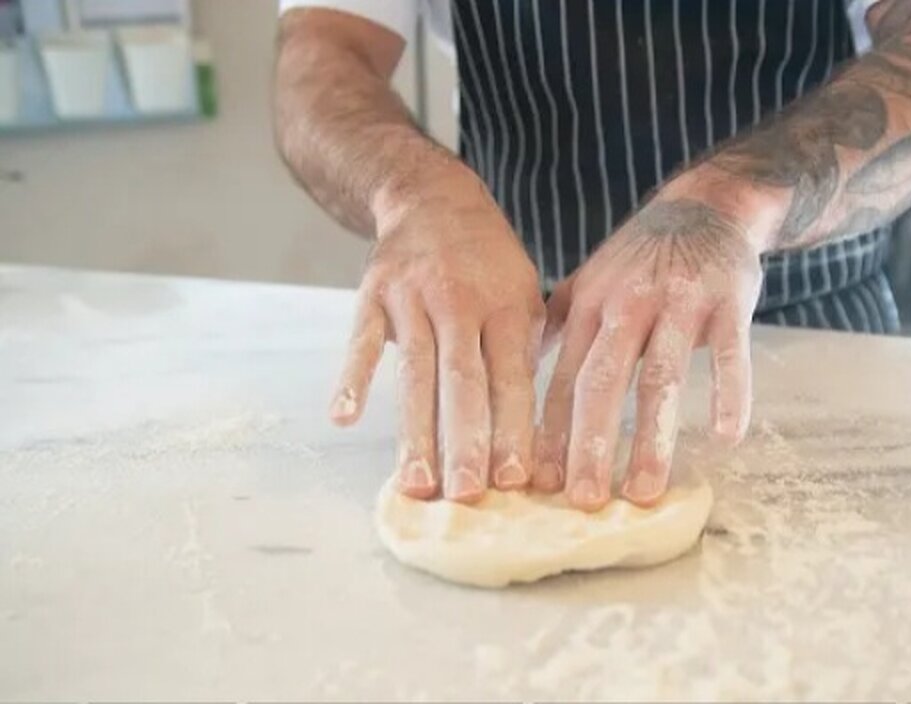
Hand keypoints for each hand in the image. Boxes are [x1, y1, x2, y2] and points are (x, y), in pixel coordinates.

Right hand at [329, 166, 544, 502]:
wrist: (433, 197)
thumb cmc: (487, 261)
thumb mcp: (525, 292)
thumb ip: (526, 350)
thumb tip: (539, 421)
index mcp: (506, 307)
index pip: (511, 378)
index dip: (513, 428)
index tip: (515, 478)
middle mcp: (461, 302)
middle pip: (463, 381)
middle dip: (466, 441)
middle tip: (467, 495)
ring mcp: (413, 298)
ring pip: (415, 372)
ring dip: (415, 431)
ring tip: (417, 483)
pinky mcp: (372, 294)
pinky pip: (360, 340)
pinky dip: (351, 378)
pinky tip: (345, 417)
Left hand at [533, 170, 775, 510]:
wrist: (707, 206)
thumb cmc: (642, 257)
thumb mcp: (590, 282)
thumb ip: (557, 330)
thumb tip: (514, 382)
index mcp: (591, 307)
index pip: (562, 379)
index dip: (549, 432)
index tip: (539, 484)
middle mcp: (628, 305)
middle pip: (602, 383)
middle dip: (589, 444)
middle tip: (583, 500)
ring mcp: (679, 303)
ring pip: (661, 377)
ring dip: (653, 438)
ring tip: (645, 490)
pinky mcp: (728, 302)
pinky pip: (728, 354)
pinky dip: (729, 394)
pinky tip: (725, 438)